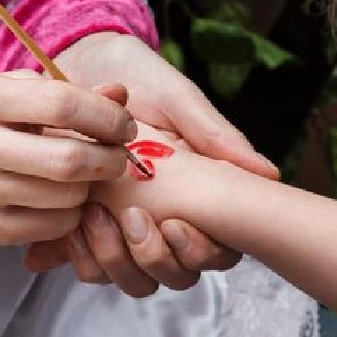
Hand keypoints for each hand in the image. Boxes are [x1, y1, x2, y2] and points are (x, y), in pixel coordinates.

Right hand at [0, 71, 135, 244]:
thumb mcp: (6, 90)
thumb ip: (63, 90)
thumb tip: (120, 95)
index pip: (61, 104)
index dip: (106, 116)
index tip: (123, 124)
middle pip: (69, 160)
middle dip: (109, 159)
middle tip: (118, 156)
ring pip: (66, 197)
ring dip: (90, 187)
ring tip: (85, 174)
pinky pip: (52, 226)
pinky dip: (72, 213)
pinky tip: (64, 198)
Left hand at [27, 33, 276, 294]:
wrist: (79, 59)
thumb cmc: (136, 75)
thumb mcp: (176, 99)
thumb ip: (214, 135)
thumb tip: (269, 175)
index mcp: (196, 193)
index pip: (216, 250)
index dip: (198, 251)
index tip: (173, 224)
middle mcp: (163, 216)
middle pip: (174, 274)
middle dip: (153, 258)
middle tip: (131, 217)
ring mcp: (123, 224)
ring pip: (131, 277)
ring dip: (113, 259)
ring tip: (93, 215)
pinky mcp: (83, 223)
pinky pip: (86, 266)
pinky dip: (76, 256)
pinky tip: (68, 226)